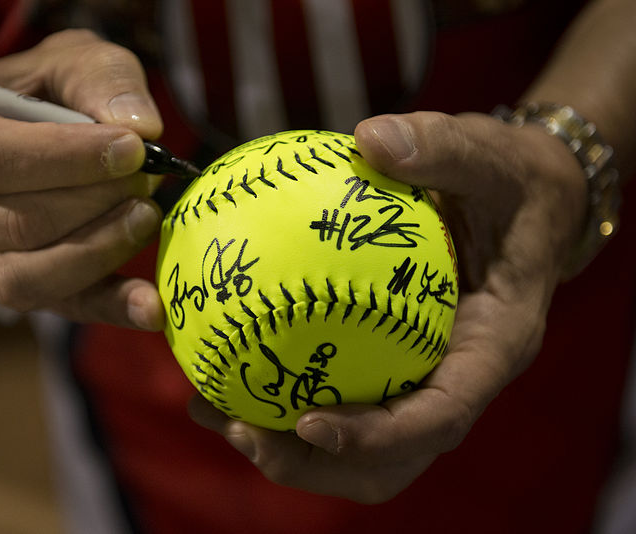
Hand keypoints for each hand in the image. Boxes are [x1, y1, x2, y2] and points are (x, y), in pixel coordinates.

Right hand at [0, 29, 165, 328]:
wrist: (20, 132)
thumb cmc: (41, 92)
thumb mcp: (67, 59)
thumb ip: (100, 79)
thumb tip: (141, 127)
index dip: (66, 159)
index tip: (133, 149)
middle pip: (16, 222)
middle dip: (93, 202)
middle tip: (148, 179)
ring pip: (31, 276)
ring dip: (101, 248)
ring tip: (147, 216)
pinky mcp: (8, 290)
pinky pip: (60, 308)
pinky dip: (110, 307)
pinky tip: (149, 307)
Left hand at [189, 111, 587, 501]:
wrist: (526, 202)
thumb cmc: (511, 181)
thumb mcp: (489, 155)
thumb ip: (441, 147)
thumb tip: (372, 138)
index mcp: (492, 346)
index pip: (439, 415)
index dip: (376, 436)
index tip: (308, 424)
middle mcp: (456, 377)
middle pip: (389, 458)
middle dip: (313, 462)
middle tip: (238, 430)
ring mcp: (424, 378)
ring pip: (358, 445)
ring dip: (286, 444)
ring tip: (212, 409)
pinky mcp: (393, 362)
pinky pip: (338, 392)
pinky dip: (283, 391)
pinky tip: (224, 355)